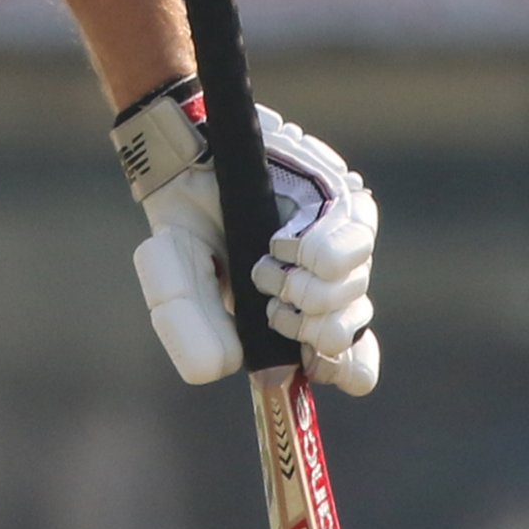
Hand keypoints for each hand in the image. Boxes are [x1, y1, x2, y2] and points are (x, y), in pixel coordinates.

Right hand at [113, 84, 380, 394]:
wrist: (187, 159)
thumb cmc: (186, 224)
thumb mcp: (174, 285)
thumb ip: (189, 329)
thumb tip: (227, 366)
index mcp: (295, 314)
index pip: (351, 360)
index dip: (345, 369)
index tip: (316, 365)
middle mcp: (326, 282)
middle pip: (350, 331)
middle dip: (309, 333)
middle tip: (271, 308)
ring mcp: (340, 242)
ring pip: (354, 292)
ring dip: (303, 292)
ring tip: (264, 268)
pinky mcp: (344, 203)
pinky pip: (353, 244)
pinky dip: (315, 254)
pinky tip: (283, 243)